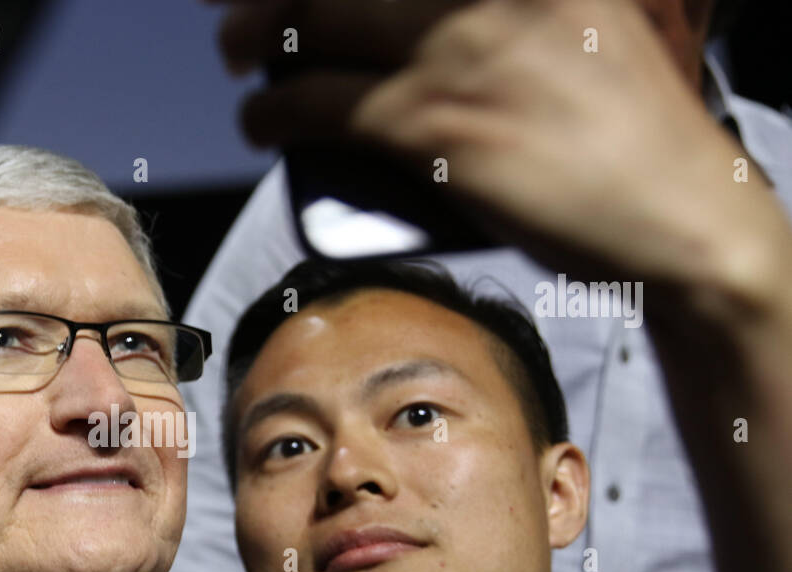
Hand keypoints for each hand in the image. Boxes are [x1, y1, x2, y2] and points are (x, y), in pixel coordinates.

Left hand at [218, 0, 790, 303]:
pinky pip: (319, 104)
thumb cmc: (626, 132)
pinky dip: (272, 112)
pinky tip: (261, 122)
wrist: (678, 213)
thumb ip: (500, 14)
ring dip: (253, 41)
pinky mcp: (434, 125)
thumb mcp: (574, 28)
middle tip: (231, 16)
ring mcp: (458, 51)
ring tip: (237, 62)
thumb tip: (401, 21)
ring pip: (313, 24)